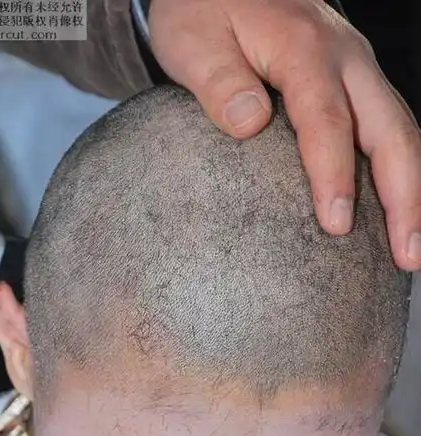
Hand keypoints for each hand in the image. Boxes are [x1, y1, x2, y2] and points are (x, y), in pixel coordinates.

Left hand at [149, 0, 420, 269]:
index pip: (326, 119)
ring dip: (412, 193)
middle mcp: (345, 58)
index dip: (335, 174)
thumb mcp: (192, 40)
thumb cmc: (204, 11)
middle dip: (405, 197)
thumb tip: (249, 124)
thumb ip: (217, 81)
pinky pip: (388, 131)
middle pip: (390, 130)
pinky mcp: (356, 86)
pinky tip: (397, 216)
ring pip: (400, 132)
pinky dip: (399, 175)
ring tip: (411, 252)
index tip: (338, 224)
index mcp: (304, 48)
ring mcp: (358, 71)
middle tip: (407, 256)